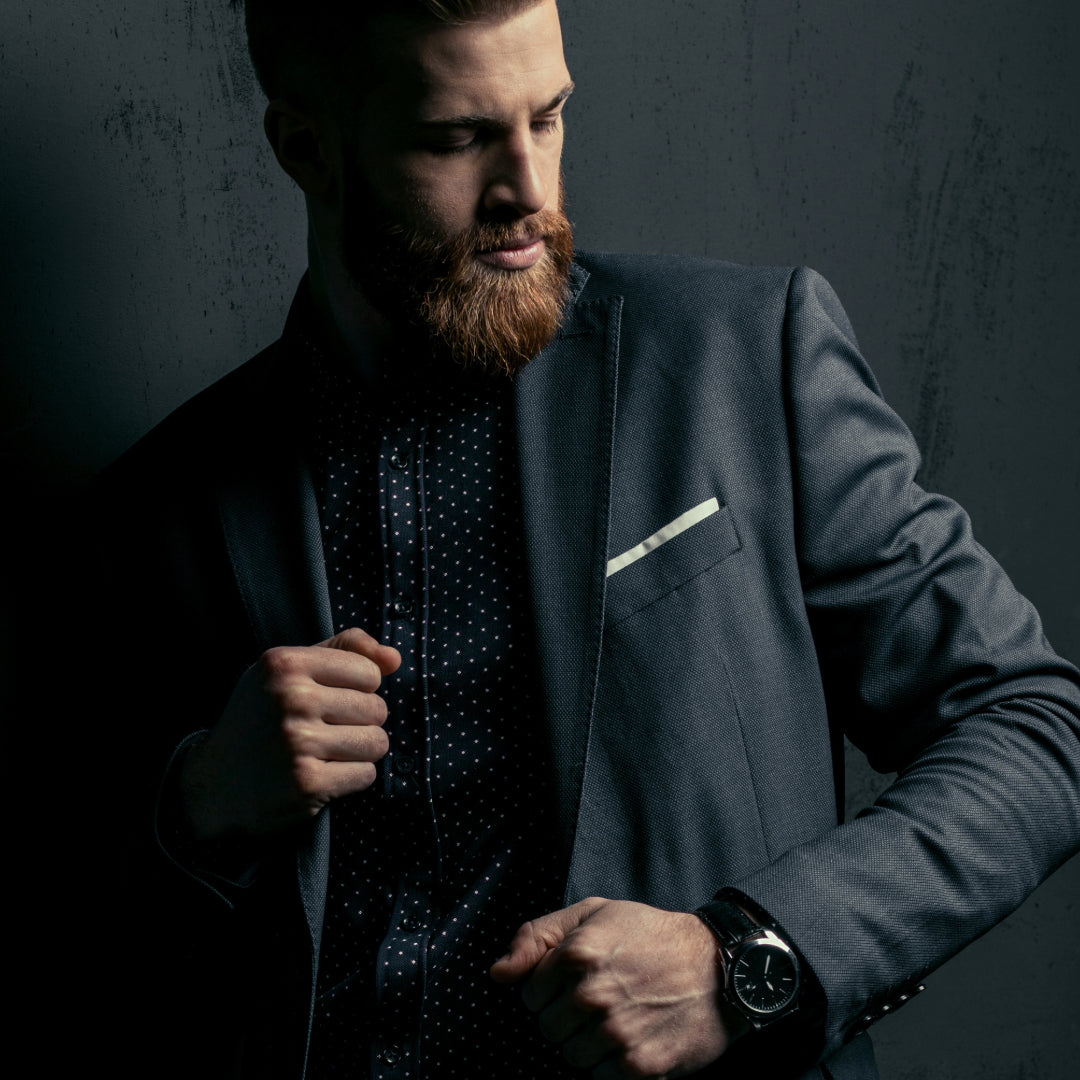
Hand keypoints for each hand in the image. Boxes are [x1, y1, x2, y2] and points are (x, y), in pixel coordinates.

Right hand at [179, 627, 399, 838]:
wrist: (211, 786)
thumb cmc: (260, 720)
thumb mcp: (288, 671)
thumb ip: (344, 651)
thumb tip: (395, 658)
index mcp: (285, 664)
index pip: (369, 671)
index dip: (358, 689)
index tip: (331, 700)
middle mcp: (291, 698)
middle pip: (377, 708)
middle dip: (361, 723)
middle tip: (326, 731)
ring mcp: (298, 742)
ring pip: (377, 742)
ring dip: (359, 752)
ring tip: (327, 753)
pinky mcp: (307, 782)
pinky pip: (366, 775)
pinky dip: (350, 778)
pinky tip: (322, 775)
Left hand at [490, 897, 746, 1078]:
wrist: (719, 967)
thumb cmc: (652, 935)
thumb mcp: (594, 914)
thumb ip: (537, 936)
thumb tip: (498, 973)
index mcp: (578, 952)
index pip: (529, 994)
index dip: (549, 989)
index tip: (575, 980)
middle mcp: (593, 992)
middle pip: (547, 1028)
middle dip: (566, 1016)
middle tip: (600, 999)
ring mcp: (616, 1031)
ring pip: (569, 1056)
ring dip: (587, 1042)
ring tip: (617, 1017)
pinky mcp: (638, 1065)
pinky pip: (597, 1077)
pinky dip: (610, 1063)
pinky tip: (633, 1036)